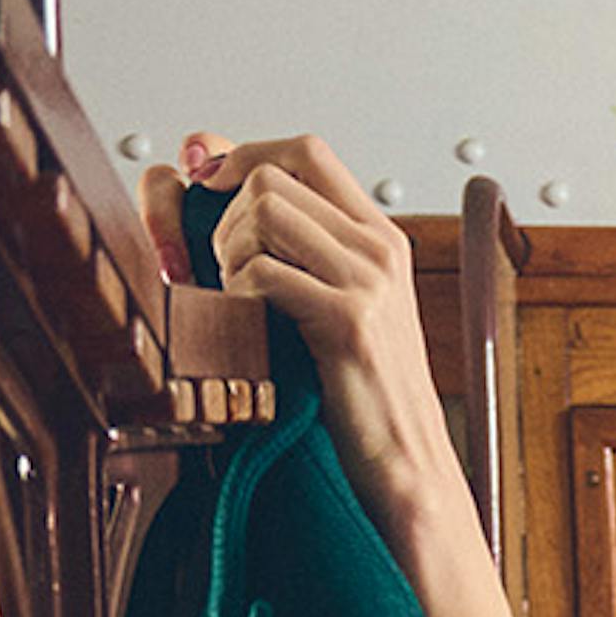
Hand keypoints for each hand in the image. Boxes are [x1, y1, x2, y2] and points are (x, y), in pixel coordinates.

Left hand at [157, 131, 475, 581]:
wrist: (406, 464)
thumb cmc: (364, 396)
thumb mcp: (343, 305)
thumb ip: (303, 248)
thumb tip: (225, 184)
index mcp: (380, 237)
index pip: (305, 151)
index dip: (244, 154)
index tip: (208, 182)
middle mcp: (379, 249)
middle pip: (273, 176)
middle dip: (225, 212)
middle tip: (222, 265)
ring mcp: (369, 282)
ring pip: (264, 212)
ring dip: (229, 250)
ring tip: (239, 297)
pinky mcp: (349, 321)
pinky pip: (265, 271)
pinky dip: (239, 293)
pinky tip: (249, 325)